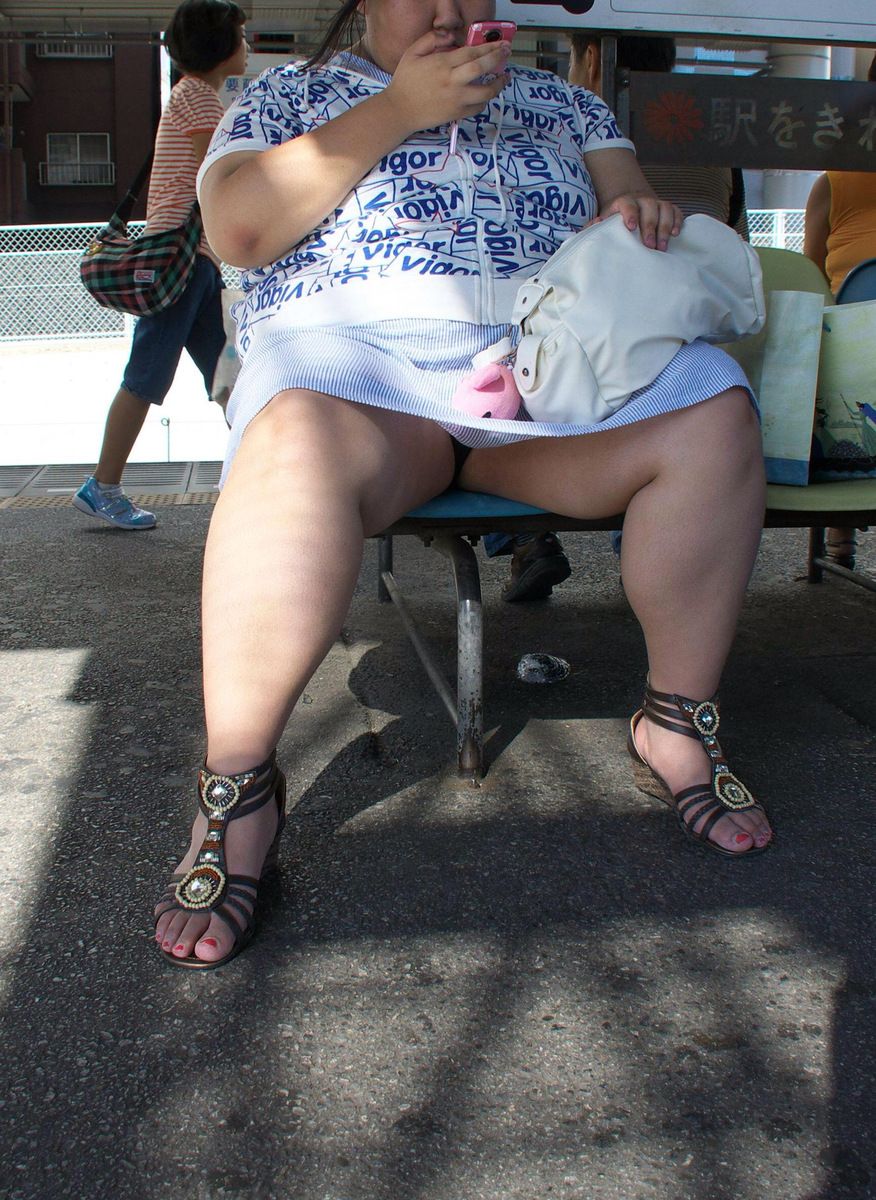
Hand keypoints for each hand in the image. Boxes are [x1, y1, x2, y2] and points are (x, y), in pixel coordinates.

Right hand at [385, 31, 511, 133]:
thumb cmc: (405, 81)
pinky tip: (488, 92)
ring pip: (486, 92)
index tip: (500, 43)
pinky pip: (478, 108)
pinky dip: (485, 100)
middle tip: (507, 52)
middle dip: (498, 58)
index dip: (489, 46)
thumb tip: (450, 36)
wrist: (399, 111)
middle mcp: (452, 81)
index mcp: (442, 63)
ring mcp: (456, 99)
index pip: (472, 52)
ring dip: (499, 83)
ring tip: (505, 77)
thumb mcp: (413, 52)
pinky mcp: (457, 114)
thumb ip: (431, 39)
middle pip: (482, 67)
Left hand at [599, 193, 682, 251]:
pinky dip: (677, 221)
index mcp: (624, 201)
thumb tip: (597, 223)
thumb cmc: (616, 220)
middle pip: (649, 208)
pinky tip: (675, 234)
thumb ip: (596, 225)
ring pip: (665, 209)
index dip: (630, 214)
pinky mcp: (668, 209)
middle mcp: (643, 200)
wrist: (630, 208)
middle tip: (650, 246)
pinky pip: (676, 212)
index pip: (628, 204)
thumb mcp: (604, 221)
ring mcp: (657, 203)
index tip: (631, 227)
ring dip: (665, 228)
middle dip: (650, 227)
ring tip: (662, 247)